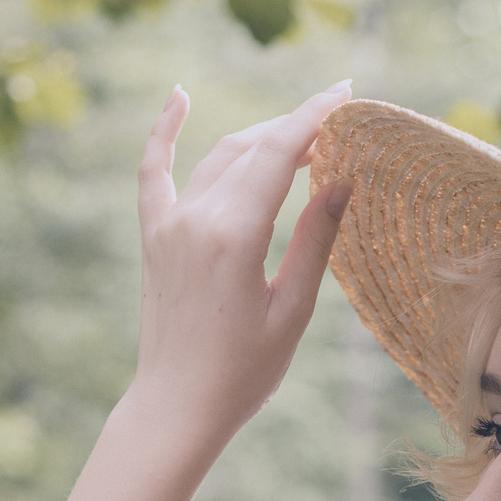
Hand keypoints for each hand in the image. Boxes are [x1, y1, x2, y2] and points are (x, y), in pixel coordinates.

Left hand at [125, 80, 354, 442]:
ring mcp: (169, 226)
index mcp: (234, 236)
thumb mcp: (292, 311)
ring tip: (301, 137)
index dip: (315, 116)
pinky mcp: (154, 238)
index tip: (347, 92)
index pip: (279, 153)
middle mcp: (195, 220)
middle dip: (296, 127)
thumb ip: (316, 241)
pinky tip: (179, 97)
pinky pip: (155, 172)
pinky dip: (164, 133)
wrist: (176, 408)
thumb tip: (342, 179)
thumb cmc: (242, 373)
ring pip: (218, 158)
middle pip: (252, 149)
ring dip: (259, 139)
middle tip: (338, 124)